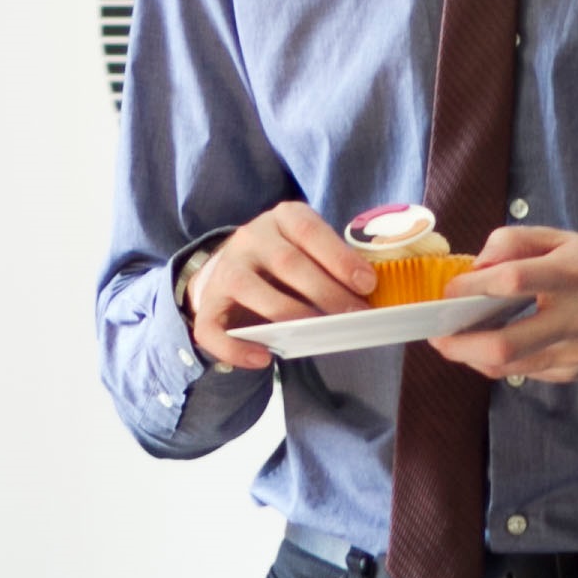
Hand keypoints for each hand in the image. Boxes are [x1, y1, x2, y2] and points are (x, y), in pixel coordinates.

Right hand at [187, 204, 374, 370]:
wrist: (228, 271)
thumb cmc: (284, 266)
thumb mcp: (308, 252)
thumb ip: (333, 267)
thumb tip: (369, 297)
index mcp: (282, 218)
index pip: (310, 230)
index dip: (339, 257)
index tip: (368, 284)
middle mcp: (250, 237)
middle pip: (287, 262)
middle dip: (325, 291)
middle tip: (355, 316)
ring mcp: (225, 269)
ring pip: (251, 289)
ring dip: (288, 313)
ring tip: (317, 335)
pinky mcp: (207, 304)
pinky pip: (212, 328)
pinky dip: (236, 347)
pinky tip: (264, 358)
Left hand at [432, 228, 577, 385]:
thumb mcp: (564, 239)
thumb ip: (515, 241)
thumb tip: (476, 265)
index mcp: (571, 273)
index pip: (512, 281)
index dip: (471, 287)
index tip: (449, 291)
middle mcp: (575, 316)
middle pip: (505, 344)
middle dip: (460, 343)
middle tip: (438, 334)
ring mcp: (576, 351)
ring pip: (510, 367)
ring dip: (472, 357)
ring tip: (454, 343)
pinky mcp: (575, 373)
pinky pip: (525, 372)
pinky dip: (498, 362)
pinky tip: (487, 348)